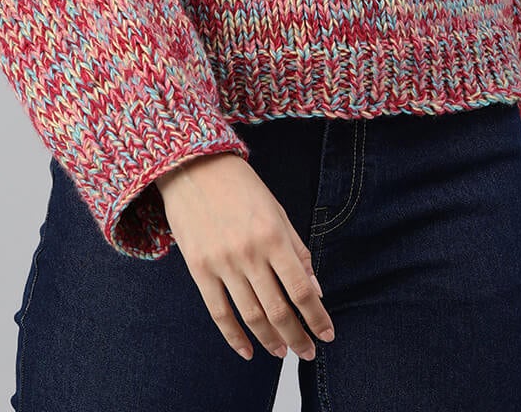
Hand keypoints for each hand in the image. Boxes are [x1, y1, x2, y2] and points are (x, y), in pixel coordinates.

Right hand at [156, 151, 335, 361]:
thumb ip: (297, 250)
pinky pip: (219, 313)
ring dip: (270, 341)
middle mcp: (249, 253)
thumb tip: (316, 288)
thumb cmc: (240, 186)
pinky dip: (234, 337)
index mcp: (273, 236)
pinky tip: (248, 351)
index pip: (301, 289)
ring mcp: (222, 263)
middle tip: (308, 352)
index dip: (316, 317)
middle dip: (298, 337)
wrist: (193, 167)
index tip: (327, 334)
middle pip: (278, 309)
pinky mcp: (199, 270)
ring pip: (251, 316)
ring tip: (283, 352)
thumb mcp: (276, 210)